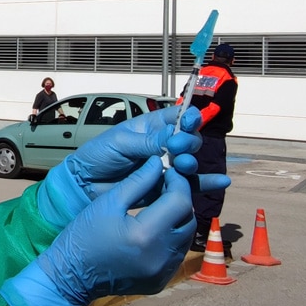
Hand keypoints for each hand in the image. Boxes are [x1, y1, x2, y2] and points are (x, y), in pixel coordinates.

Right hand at [2, 157, 195, 305]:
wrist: (71, 277)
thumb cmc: (84, 235)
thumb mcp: (108, 202)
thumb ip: (138, 181)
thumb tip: (159, 162)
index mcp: (146, 234)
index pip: (180, 201)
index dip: (178, 182)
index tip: (169, 171)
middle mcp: (161, 256)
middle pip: (188, 219)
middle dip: (180, 199)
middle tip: (165, 187)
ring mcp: (163, 272)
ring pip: (186, 237)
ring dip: (177, 219)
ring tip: (160, 207)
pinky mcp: (161, 281)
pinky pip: (176, 254)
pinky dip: (171, 238)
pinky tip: (155, 230)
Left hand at [37, 105, 226, 227]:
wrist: (85, 184)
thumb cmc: (98, 156)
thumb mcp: (120, 143)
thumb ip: (148, 142)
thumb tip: (174, 138)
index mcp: (151, 127)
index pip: (177, 118)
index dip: (187, 118)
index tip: (190, 120)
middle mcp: (162, 145)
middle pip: (188, 140)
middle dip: (188, 142)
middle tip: (177, 149)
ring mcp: (164, 167)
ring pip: (189, 162)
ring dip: (191, 163)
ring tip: (185, 165)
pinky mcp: (164, 187)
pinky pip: (188, 184)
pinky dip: (204, 183)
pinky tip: (221, 182)